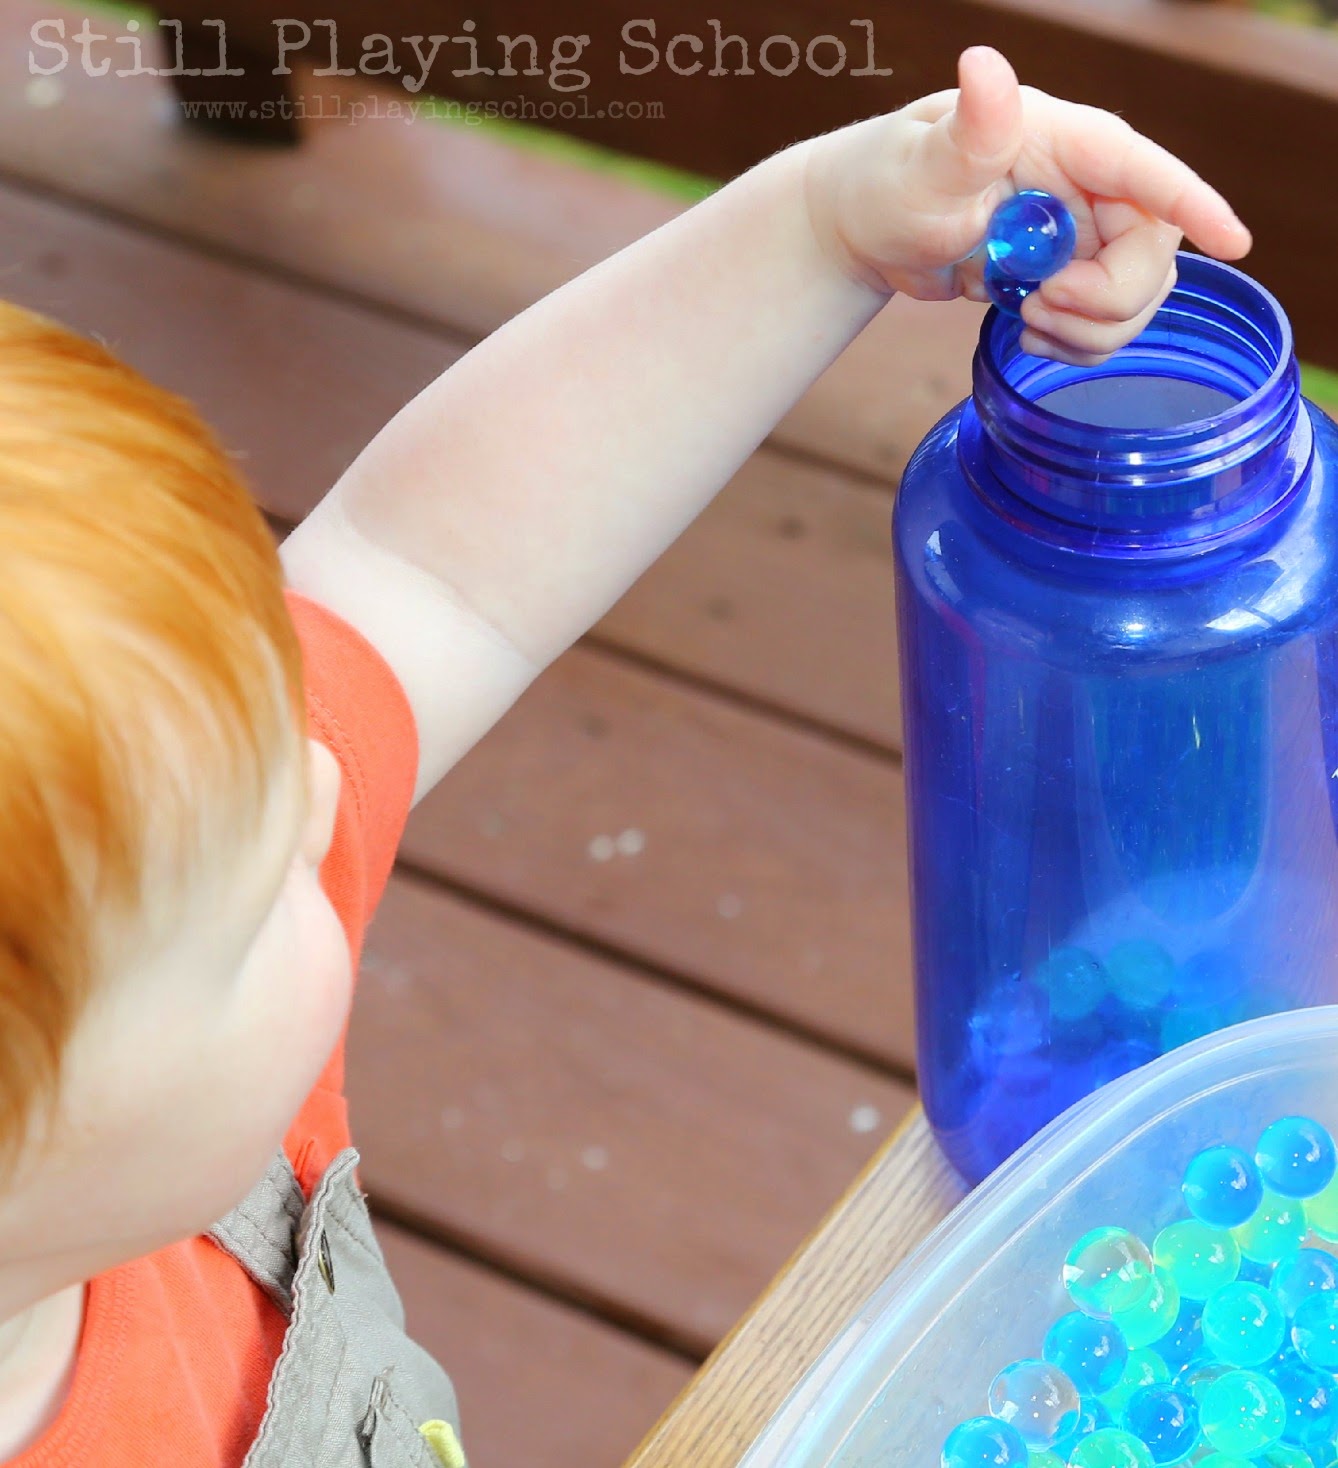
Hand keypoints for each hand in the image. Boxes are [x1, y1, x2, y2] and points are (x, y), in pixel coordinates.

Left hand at [803, 46, 1252, 364]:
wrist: (866, 229)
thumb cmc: (887, 181)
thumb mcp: (923, 163)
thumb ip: (968, 129)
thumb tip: (985, 68)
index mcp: (1066, 142)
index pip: (1147, 170)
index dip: (1195, 205)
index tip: (1233, 241)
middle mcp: (1088, 185)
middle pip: (1152, 253)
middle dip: (1108, 298)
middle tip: (1039, 307)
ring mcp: (1081, 233)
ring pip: (1134, 297)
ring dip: (1091, 330)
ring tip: (1026, 322)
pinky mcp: (1068, 274)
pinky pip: (1102, 322)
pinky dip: (1073, 343)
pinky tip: (1026, 332)